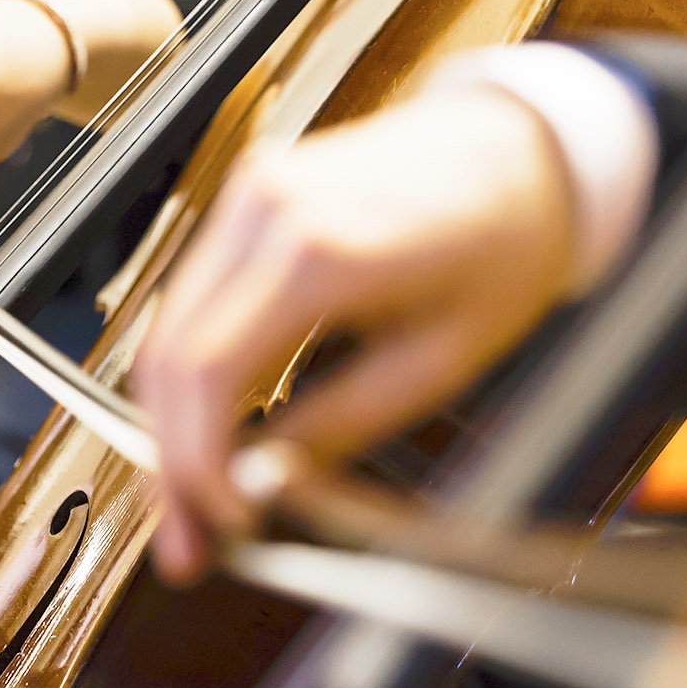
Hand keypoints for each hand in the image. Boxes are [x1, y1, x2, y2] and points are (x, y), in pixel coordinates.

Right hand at [131, 85, 580, 584]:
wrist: (520, 146)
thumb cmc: (501, 244)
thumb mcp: (439, 360)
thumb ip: (339, 425)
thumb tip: (262, 487)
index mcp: (321, 250)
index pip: (207, 371)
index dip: (193, 462)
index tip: (216, 526)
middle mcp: (265, 212)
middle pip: (167, 357)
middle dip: (166, 460)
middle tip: (185, 541)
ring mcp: (247, 198)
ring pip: (166, 331)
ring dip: (169, 422)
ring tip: (195, 500)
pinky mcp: (245, 201)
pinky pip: (191, 299)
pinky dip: (190, 372)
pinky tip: (209, 429)